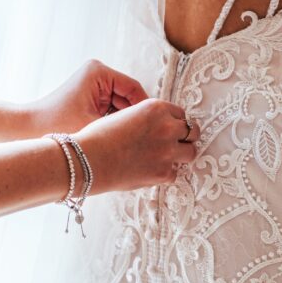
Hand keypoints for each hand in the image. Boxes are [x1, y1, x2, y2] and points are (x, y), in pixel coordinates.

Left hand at [29, 60, 148, 133]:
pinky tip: (120, 141)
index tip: (155, 130)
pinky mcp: (91, 98)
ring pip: (123, 107)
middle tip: (147, 141)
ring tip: (133, 143)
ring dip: (126, 124)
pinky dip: (115, 125)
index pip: (135, 90)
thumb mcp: (94, 126)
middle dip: (136, 119)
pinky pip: (112, 111)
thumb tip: (150, 130)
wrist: (26, 130)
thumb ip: (123, 127)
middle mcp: (98, 74)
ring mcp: (95, 86)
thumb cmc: (55, 125)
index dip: (146, 112)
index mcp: (99, 72)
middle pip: (130, 98)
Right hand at [73, 99, 200, 192]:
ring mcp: (168, 151)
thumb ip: (147, 118)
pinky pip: (175, 173)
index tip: (171, 129)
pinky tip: (152, 171)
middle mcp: (166, 127)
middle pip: (193, 131)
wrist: (89, 160)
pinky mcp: (164, 172)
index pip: (180, 114)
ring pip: (191, 152)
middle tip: (177, 143)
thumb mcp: (126, 115)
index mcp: (156, 108)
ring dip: (182, 155)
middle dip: (186, 137)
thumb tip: (158, 127)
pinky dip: (166, 173)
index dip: (175, 122)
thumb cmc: (99, 137)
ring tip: (169, 158)